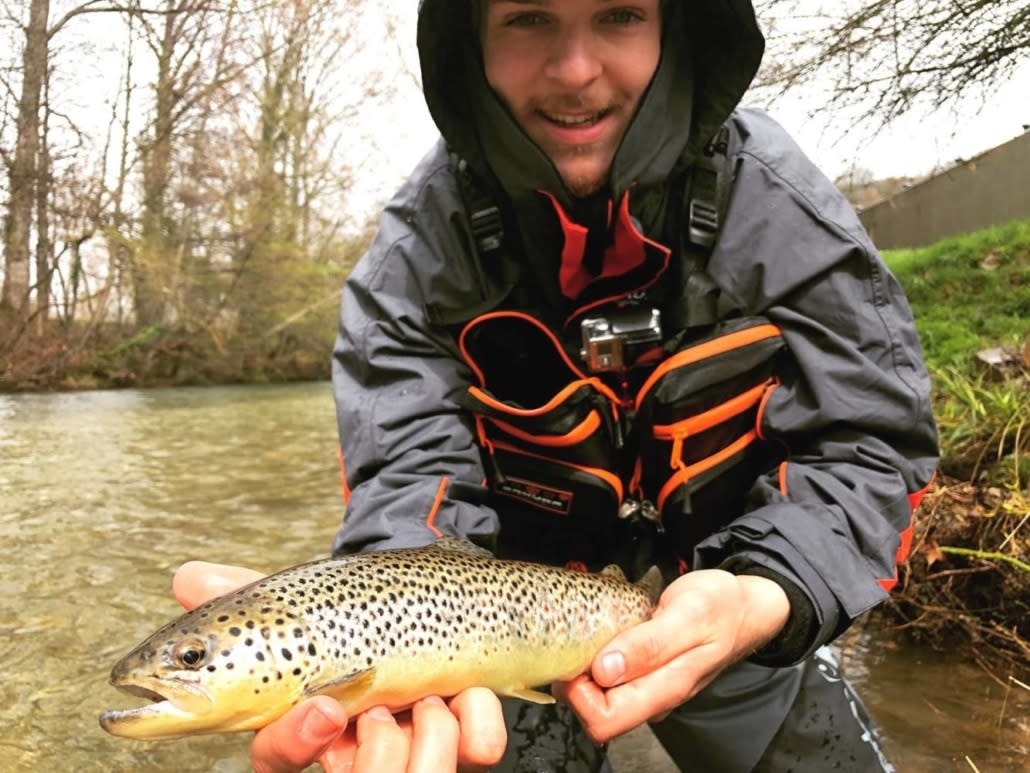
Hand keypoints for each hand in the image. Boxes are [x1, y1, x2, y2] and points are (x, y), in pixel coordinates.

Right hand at [173, 561, 507, 771]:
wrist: (426, 596)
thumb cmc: (348, 616)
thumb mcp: (297, 605)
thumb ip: (241, 595)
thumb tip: (186, 576)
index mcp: (307, 728)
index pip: (279, 762)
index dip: (296, 744)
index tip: (322, 707)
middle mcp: (361, 750)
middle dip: (375, 747)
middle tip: (379, 702)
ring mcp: (419, 748)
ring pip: (423, 772)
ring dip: (427, 724)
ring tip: (426, 692)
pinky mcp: (469, 740)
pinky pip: (480, 751)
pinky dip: (477, 719)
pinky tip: (469, 691)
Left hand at [554, 569, 789, 743]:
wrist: (745, 607)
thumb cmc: (721, 606)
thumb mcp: (689, 614)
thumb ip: (649, 644)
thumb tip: (604, 670)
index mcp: (667, 688)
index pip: (604, 721)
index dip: (580, 695)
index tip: (577, 657)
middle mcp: (655, 696)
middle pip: (596, 712)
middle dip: (577, 680)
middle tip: (581, 638)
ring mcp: (650, 687)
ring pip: (599, 695)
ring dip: (586, 666)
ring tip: (596, 630)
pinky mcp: (645, 674)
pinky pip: (609, 678)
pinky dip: (598, 658)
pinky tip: (605, 634)